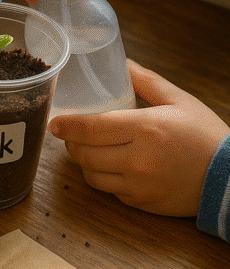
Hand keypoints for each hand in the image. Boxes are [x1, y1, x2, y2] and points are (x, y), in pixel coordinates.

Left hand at [49, 60, 228, 216]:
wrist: (229, 178)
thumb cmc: (205, 136)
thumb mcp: (179, 100)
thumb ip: (146, 81)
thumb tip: (123, 64)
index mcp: (144, 129)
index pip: (91, 128)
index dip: (67, 126)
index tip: (55, 123)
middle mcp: (137, 160)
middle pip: (85, 154)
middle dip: (72, 144)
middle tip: (71, 135)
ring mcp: (138, 186)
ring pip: (92, 176)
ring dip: (85, 163)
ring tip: (90, 150)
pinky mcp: (142, 204)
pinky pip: (110, 192)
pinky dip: (105, 179)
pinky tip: (112, 167)